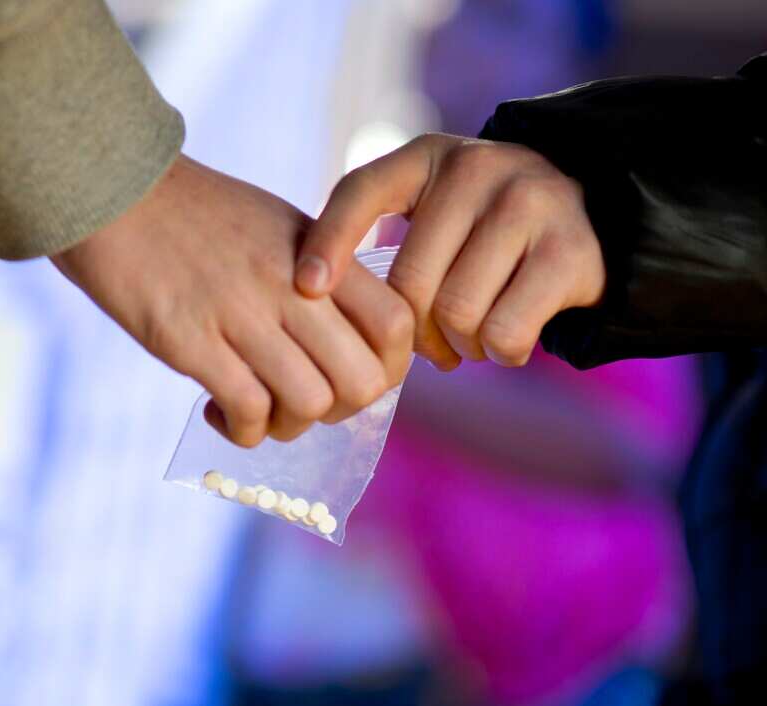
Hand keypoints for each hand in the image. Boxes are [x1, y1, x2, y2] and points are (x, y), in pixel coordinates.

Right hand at [51, 154, 412, 446]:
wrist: (112, 189)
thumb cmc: (192, 213)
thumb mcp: (275, 223)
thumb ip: (318, 272)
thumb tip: (345, 339)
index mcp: (318, 251)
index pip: (395, 323)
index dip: (388, 368)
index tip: (351, 377)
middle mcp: (289, 283)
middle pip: (361, 379)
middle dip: (339, 411)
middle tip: (302, 403)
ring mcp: (240, 312)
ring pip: (308, 403)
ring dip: (288, 426)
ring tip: (257, 412)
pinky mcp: (189, 339)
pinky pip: (247, 409)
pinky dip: (243, 429)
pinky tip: (219, 413)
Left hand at [293, 133, 605, 368]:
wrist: (595, 215)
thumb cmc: (483, 229)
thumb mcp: (431, 208)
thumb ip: (378, 232)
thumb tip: (310, 294)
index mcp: (428, 157)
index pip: (361, 191)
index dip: (328, 241)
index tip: (305, 287)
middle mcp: (478, 168)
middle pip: (411, 281)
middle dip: (413, 331)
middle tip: (429, 346)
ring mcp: (529, 204)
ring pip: (457, 313)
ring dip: (458, 346)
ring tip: (467, 340)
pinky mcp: (570, 251)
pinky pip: (504, 332)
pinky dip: (499, 353)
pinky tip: (504, 342)